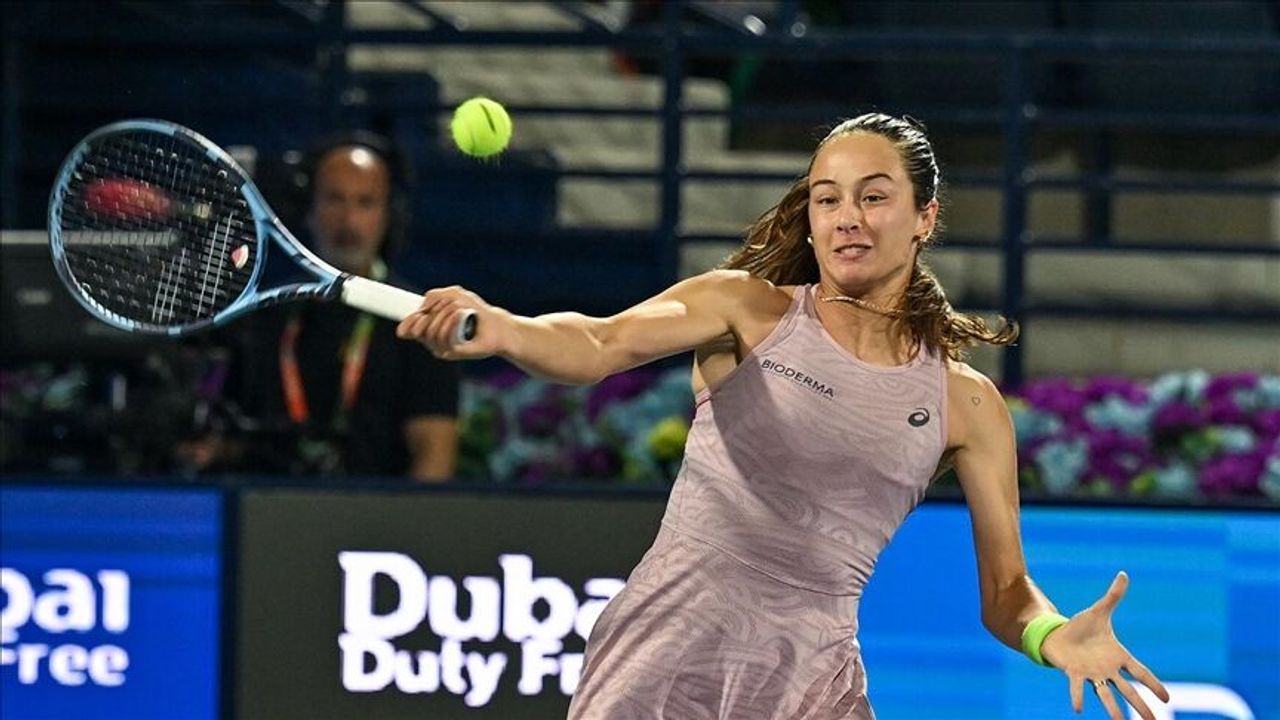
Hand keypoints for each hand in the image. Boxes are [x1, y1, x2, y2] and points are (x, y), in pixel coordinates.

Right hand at [396, 285, 506, 359]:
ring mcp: (444, 349)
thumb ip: (434, 297)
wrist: (496, 325)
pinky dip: (451, 322)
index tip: (420, 312)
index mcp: (429, 330)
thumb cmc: (475, 311)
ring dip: (444, 315)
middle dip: (432, 313)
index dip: (410, 321)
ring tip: (458, 308)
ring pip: (432, 333)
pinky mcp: (455, 353)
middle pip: (420, 329)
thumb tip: (420, 309)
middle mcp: (434, 342)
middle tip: (448, 304)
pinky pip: (445, 339)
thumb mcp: (454, 296)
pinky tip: (459, 313)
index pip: (409, 329)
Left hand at [1041, 571, 1169, 719]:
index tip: (1168, 699)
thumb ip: (1113, 596)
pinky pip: (1077, 687)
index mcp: (1118, 656)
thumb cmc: (1081, 627)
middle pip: (1129, 691)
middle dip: (1142, 707)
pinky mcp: (1074, 673)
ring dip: (1114, 711)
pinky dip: (1077, 696)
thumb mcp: (1099, 610)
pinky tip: (1078, 709)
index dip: (1153, 684)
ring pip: (1106, 696)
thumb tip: (1123, 574)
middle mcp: (1108, 670)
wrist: (1057, 634)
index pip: (1140, 672)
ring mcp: (1092, 674)